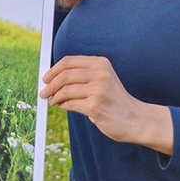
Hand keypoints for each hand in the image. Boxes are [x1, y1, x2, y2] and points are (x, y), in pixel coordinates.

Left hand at [39, 55, 172, 152]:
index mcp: (101, 63)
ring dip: (54, 97)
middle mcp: (100, 74)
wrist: (135, 119)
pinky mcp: (95, 107)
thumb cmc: (115, 100)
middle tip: (44, 92)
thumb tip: (54, 78)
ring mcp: (98, 90)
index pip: (69, 61)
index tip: (46, 78)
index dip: (54, 69)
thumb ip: (83, 75)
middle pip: (65, 75)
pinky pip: (70, 104)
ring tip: (52, 101)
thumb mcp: (103, 79)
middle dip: (50, 84)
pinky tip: (62, 106)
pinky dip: (63, 105)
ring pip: (65, 90)